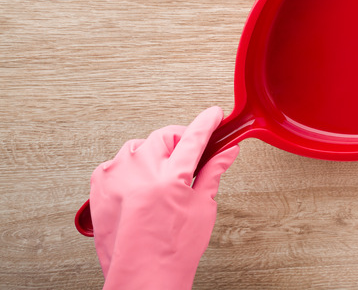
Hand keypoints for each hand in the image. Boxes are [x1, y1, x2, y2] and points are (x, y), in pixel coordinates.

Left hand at [90, 106, 239, 289]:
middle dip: (180, 142)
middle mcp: (140, 172)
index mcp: (170, 178)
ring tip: (164, 177)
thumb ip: (213, 172)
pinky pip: (118, 163)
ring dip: (154, 154)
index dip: (207, 122)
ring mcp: (116, 177)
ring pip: (139, 147)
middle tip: (190, 157)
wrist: (142, 276)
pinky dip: (131, 168)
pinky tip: (142, 186)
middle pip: (164, 137)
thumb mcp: (202, 208)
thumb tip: (226, 152)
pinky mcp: (99, 186)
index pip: (194, 137)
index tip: (213, 115)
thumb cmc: (173, 251)